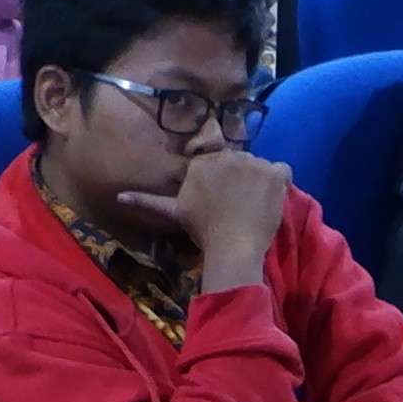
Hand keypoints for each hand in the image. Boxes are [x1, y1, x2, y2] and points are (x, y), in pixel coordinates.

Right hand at [135, 147, 294, 291]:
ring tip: (253, 204)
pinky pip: (283, 170)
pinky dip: (280, 182)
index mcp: (203, 162)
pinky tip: (272, 198)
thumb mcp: (175, 213)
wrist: (233, 245)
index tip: (224, 196)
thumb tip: (119, 197)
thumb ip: (147, 201)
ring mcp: (253, 163)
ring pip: (260, 165)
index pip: (217, 158)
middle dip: (239, 178)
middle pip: (239, 161)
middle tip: (238, 203)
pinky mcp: (275, 174)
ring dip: (258, 180)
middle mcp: (228, 156)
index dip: (223, 177)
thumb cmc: (203, 230)